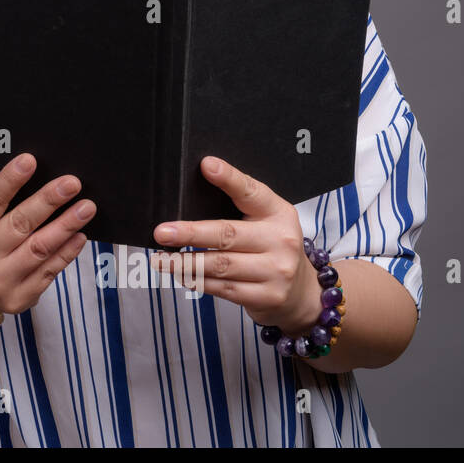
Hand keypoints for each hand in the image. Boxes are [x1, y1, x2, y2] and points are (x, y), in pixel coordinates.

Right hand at [0, 152, 96, 316]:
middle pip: (19, 225)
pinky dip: (66, 251)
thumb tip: (36, 181)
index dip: (9, 180)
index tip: (30, 161)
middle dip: (49, 201)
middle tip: (71, 183)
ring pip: (39, 248)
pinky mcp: (18, 299)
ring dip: (66, 225)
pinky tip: (79, 235)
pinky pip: (49, 271)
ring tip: (86, 207)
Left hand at [149, 156, 320, 333]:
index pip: (251, 192)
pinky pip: (222, 289)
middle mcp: (281, 241)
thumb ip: (237, 206)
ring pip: (220, 265)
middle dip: (190, 233)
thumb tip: (192, 191)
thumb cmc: (272, 247)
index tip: (207, 165)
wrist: (303, 293)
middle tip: (162, 232)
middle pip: (227, 234)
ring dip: (184, 262)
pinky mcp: (266, 297)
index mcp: (278, 213)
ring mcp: (276, 272)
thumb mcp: (266, 221)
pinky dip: (197, 281)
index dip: (229, 178)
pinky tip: (181, 275)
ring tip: (160, 260)